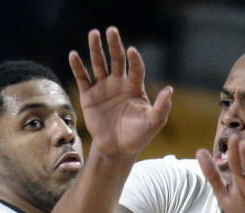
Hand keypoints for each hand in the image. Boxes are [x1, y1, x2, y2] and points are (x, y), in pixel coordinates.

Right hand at [69, 27, 172, 160]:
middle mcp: (119, 83)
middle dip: (114, 45)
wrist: (117, 150)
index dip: (135, 60)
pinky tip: (73, 55)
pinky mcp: (89, 96)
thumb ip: (161, 107)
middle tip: (111, 31)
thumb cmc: (137, 136)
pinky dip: (77, 67)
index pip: (136, 68)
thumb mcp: (153, 123)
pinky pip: (83, 79)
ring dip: (96, 49)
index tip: (132, 51)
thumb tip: (170, 90)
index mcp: (135, 86)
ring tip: (93, 34)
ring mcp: (103, 88)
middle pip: (117, 59)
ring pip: (99, 64)